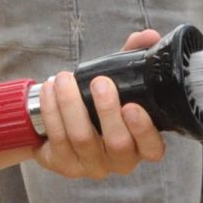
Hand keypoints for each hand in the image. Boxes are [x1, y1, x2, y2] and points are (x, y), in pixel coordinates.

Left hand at [28, 29, 166, 179]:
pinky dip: (51, 111)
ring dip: (71, 105)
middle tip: (99, 82)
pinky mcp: (65, 165)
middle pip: (118, 144)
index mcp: (141, 144)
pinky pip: (57, 140)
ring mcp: (92, 166)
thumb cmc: (98, 102)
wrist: (62, 122)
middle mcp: (120, 160)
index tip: (131, 106)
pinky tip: (49, 91)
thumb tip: (149, 36)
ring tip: (63, 79)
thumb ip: (136, 57)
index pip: (153, 148)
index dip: (143, 130)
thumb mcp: (120, 80)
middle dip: (107, 110)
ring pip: (83, 139)